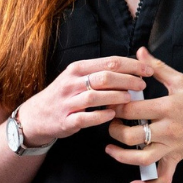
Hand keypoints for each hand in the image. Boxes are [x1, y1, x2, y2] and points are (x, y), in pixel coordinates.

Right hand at [17, 55, 152, 146]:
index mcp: (78, 68)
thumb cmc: (65, 94)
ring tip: (130, 98)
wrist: (35, 116)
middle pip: (105, 77)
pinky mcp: (65, 121)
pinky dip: (100, 116)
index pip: (110, 62)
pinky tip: (112, 114)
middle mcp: (72, 83)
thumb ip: (101, 71)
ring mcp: (67, 102)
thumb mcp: (78, 76)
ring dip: (116, 96)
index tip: (147, 70)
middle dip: (128, 80)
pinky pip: (85, 118)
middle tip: (142, 85)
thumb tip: (133, 66)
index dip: (132, 65)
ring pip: (95, 96)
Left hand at [105, 47, 182, 182]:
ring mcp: (172, 147)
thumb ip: (157, 67)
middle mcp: (168, 129)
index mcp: (167, 107)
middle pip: (131, 136)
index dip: (116, 106)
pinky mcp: (176, 159)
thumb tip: (139, 52)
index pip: (132, 110)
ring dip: (121, 156)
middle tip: (110, 122)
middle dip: (114, 130)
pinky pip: (162, 178)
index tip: (109, 101)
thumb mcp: (181, 80)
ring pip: (141, 159)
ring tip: (110, 148)